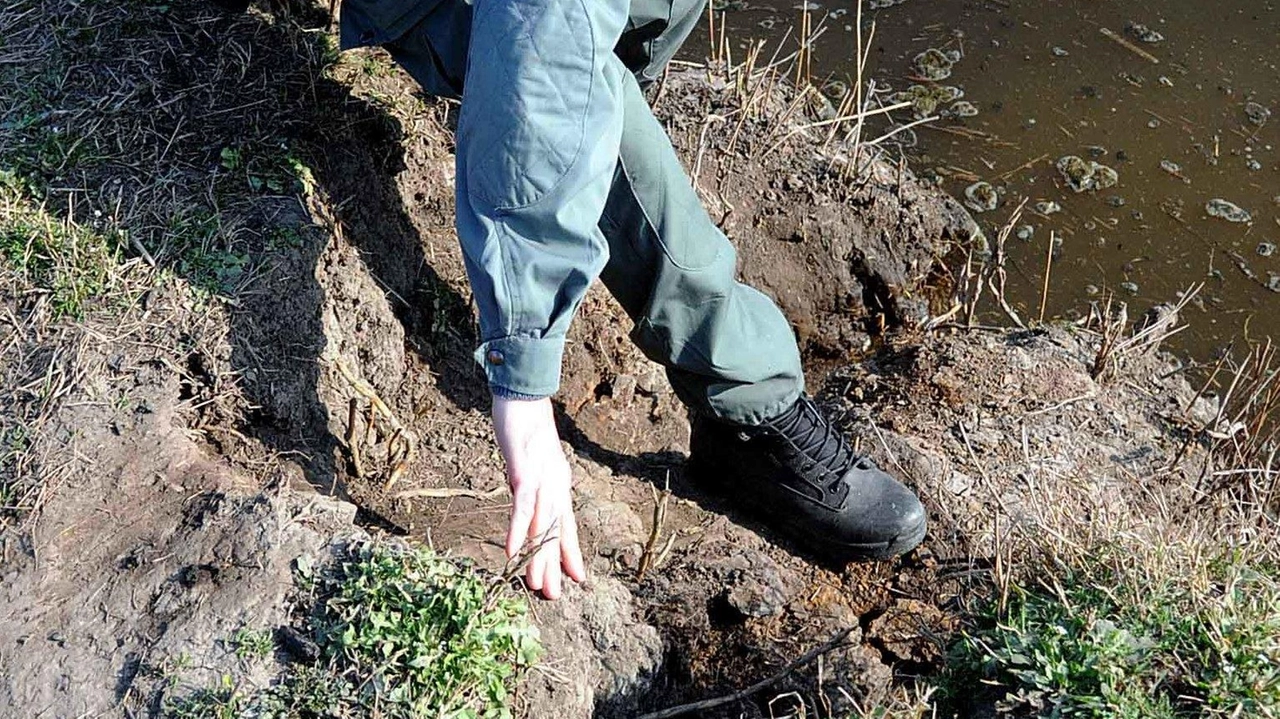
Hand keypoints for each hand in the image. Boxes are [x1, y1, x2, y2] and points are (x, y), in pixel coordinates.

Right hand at [491, 396, 585, 598]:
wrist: (523, 393)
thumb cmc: (526, 425)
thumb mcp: (535, 459)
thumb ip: (535, 482)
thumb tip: (534, 504)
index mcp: (558, 482)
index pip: (566, 523)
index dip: (571, 552)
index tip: (577, 579)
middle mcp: (555, 483)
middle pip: (555, 529)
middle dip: (553, 565)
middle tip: (552, 596)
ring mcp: (541, 477)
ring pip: (542, 524)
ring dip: (538, 556)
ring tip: (536, 584)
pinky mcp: (524, 470)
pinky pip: (522, 506)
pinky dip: (519, 530)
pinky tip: (513, 551)